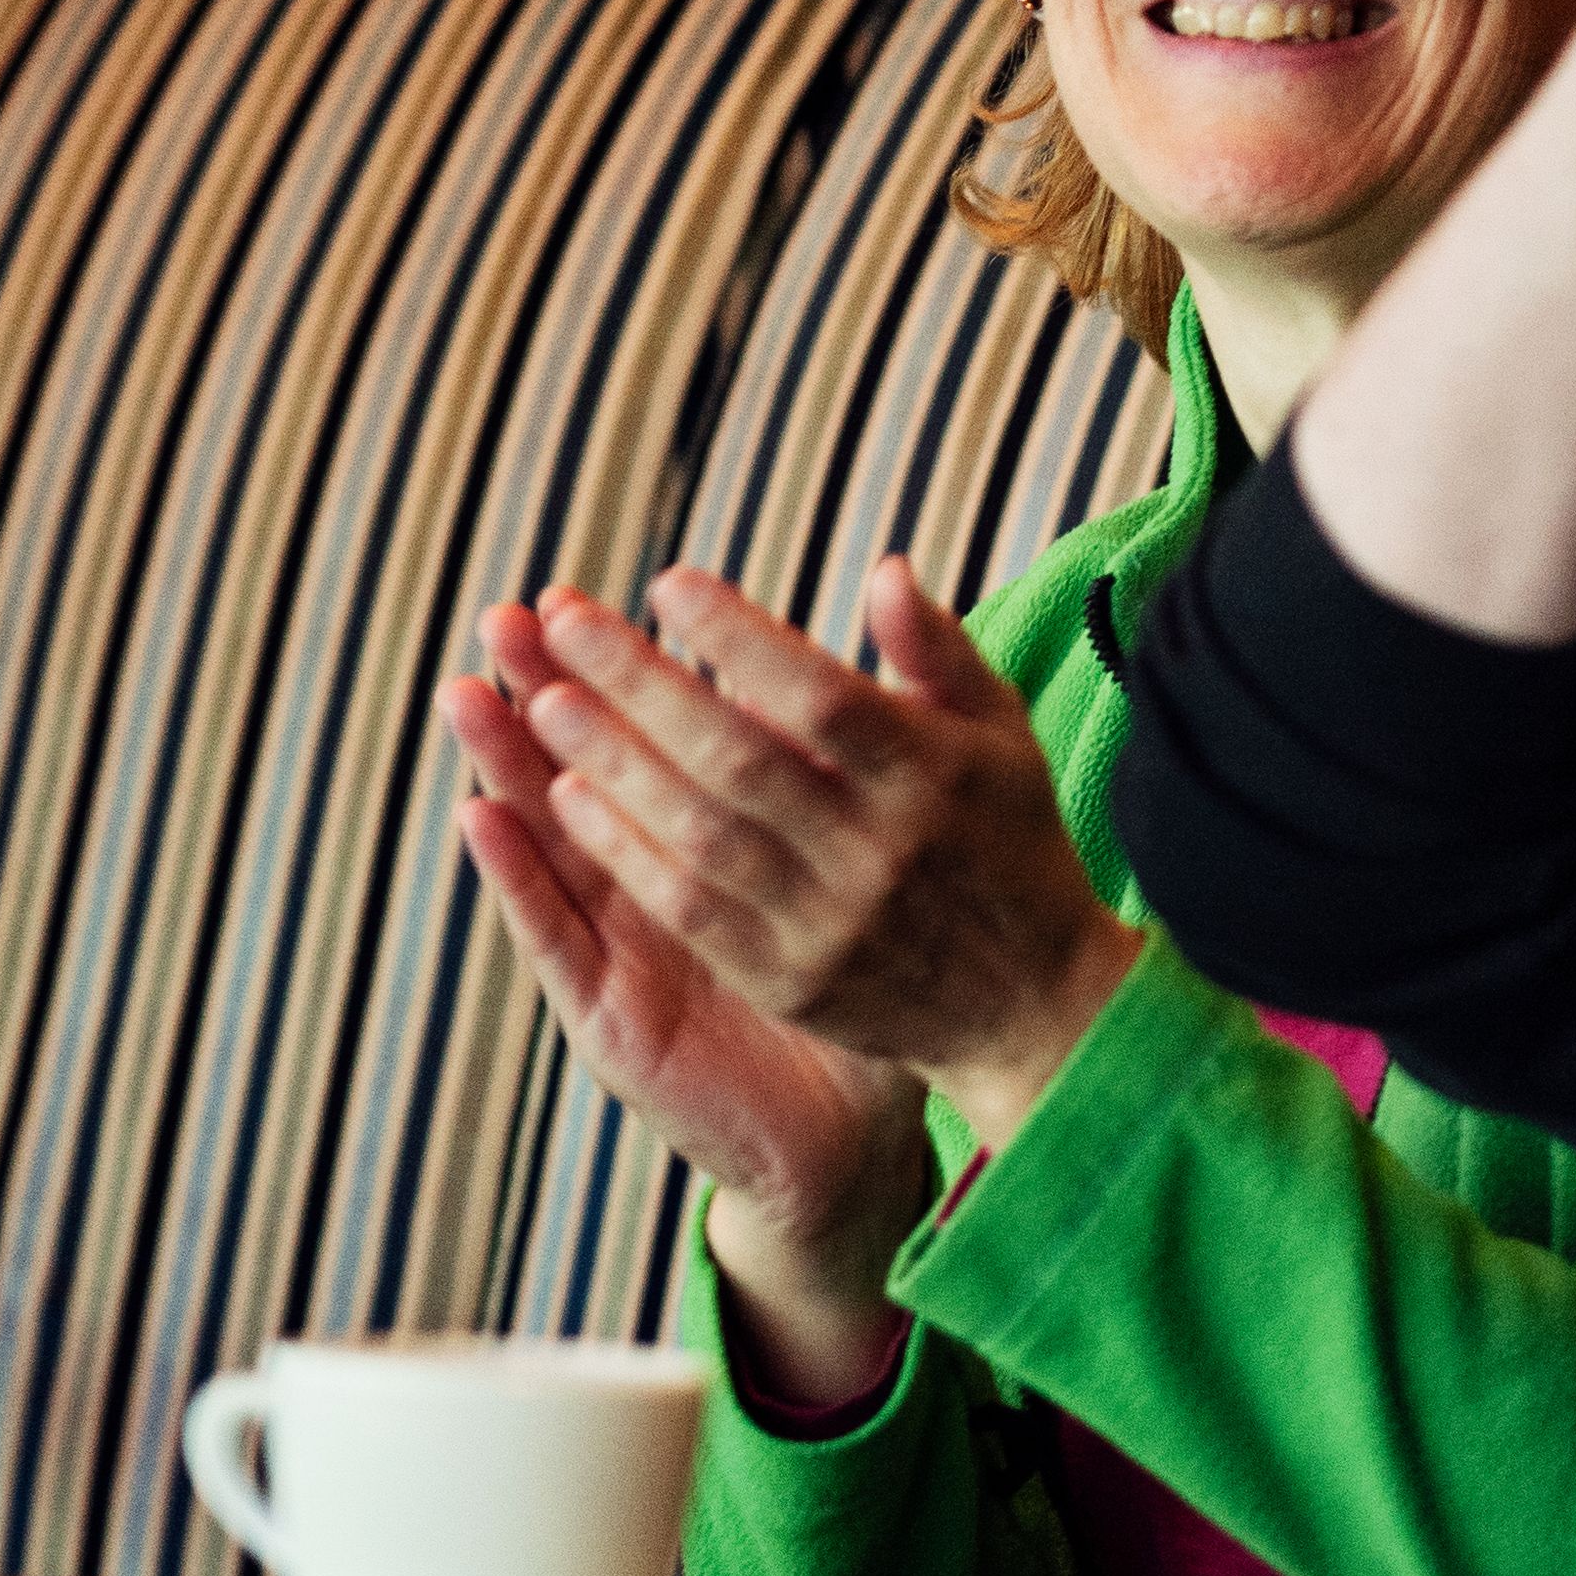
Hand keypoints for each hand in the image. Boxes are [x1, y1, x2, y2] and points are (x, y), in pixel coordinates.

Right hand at [443, 668, 924, 1328]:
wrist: (850, 1146)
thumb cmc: (867, 1008)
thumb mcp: (872, 886)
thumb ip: (859, 794)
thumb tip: (866, 692)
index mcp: (719, 850)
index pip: (660, 748)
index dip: (622, 679)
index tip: (589, 602)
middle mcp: (656, 894)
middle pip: (588, 778)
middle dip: (547, 696)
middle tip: (507, 615)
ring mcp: (624, 953)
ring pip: (553, 844)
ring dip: (506, 769)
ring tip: (467, 693)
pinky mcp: (608, 1017)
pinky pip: (555, 938)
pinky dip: (516, 878)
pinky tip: (480, 816)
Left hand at [462, 559, 1142, 1147]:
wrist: (1034, 1006)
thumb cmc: (1008, 841)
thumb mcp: (1001, 737)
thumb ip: (940, 653)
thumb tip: (884, 569)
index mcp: (932, 778)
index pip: (819, 697)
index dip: (739, 638)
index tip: (668, 584)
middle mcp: (878, 852)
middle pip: (738, 757)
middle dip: (639, 684)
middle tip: (561, 619)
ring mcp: (828, 923)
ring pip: (699, 833)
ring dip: (612, 763)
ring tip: (541, 700)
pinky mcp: (790, 980)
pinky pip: (690, 909)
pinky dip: (625, 850)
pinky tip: (570, 797)